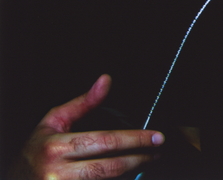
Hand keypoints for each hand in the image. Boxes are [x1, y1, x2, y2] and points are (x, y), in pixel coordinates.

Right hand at [9, 74, 163, 178]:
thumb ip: (83, 103)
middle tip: (158, 150)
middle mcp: (58, 173)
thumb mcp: (54, 121)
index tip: (155, 137)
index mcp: (56, 148)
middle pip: (109, 167)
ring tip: (147, 160)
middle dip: (138, 157)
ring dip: (130, 172)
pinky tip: (127, 173)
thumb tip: (106, 81)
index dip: (134, 139)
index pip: (104, 142)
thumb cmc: (35, 151)